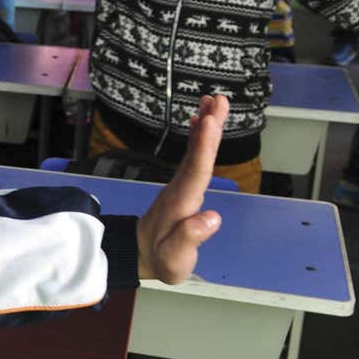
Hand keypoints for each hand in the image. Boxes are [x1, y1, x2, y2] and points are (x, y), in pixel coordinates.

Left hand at [136, 94, 226, 283]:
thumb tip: (212, 218)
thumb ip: (190, 238)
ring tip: (213, 100)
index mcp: (181, 204)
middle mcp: (180, 188)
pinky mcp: (182, 184)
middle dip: (208, 127)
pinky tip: (201, 120)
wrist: (141, 254)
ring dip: (204, 125)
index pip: (196, 171)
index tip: (209, 122)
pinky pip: (192, 156)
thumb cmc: (162, 259)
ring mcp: (180, 184)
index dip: (203, 146)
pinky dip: (198, 137)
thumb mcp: (175, 259)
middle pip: (196, 154)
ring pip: (194, 151)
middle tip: (217, 99)